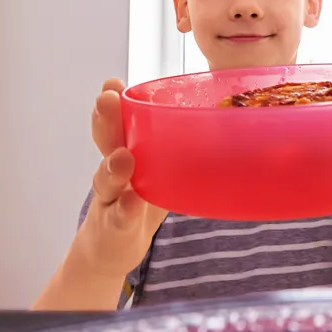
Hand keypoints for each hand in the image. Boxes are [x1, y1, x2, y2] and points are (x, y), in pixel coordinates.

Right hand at [71, 78, 166, 279]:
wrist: (109, 249)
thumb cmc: (139, 200)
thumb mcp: (156, 172)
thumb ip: (177, 150)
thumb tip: (224, 125)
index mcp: (126, 152)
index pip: (117, 123)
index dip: (115, 103)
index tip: (112, 83)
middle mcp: (114, 172)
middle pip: (106, 142)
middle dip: (106, 120)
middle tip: (107, 99)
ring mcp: (110, 200)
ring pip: (107, 180)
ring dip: (113, 167)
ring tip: (123, 157)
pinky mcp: (115, 228)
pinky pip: (118, 217)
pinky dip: (125, 210)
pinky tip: (131, 202)